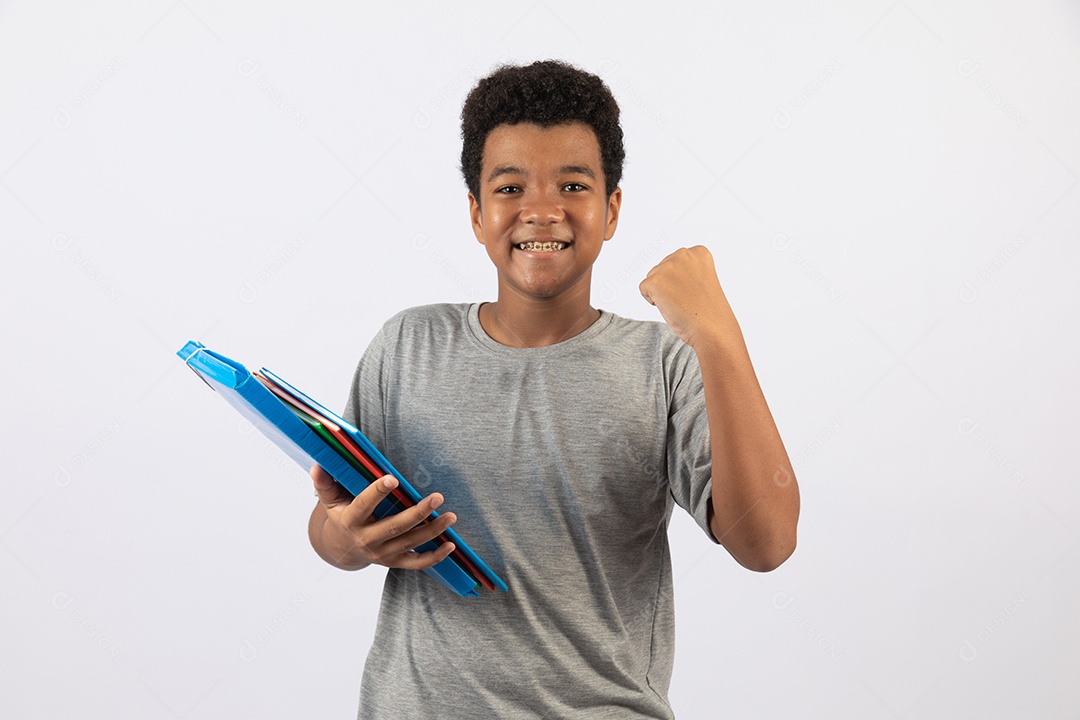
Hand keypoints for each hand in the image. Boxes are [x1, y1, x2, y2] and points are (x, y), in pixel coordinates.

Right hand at [310, 464, 456, 570]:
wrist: (340, 550)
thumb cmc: (340, 516)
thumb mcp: (329, 501)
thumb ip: (324, 484)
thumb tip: (317, 466)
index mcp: (351, 521)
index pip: (364, 505)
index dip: (377, 492)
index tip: (393, 478)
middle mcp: (367, 540)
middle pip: (395, 527)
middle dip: (418, 513)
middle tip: (437, 497)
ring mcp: (382, 554)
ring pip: (410, 543)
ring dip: (432, 531)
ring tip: (451, 516)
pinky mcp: (393, 562)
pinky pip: (417, 563)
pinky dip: (434, 556)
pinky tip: (450, 545)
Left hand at [639, 245, 738, 347]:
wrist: (712, 328)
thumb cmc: (708, 310)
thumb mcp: (701, 279)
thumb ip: (685, 269)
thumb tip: (664, 273)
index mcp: (699, 252)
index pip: (676, 262)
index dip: (682, 281)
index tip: (696, 291)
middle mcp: (683, 254)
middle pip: (662, 268)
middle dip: (669, 285)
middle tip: (687, 299)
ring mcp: (668, 267)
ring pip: (652, 278)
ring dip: (661, 292)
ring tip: (681, 303)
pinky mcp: (655, 281)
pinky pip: (644, 289)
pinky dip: (653, 301)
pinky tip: (671, 307)